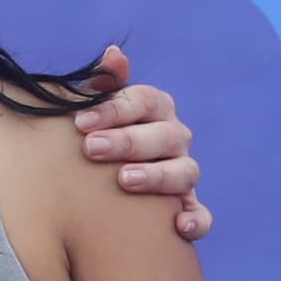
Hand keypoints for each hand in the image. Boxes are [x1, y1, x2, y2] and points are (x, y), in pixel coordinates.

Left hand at [75, 44, 215, 241]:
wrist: (107, 186)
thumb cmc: (101, 137)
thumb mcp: (98, 113)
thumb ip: (105, 86)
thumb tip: (113, 53)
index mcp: (156, 110)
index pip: (144, 101)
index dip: (113, 109)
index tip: (79, 122)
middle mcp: (175, 138)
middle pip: (163, 135)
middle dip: (127, 141)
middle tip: (91, 148)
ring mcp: (184, 173)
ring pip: (184, 172)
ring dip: (156, 176)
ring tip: (124, 180)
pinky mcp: (189, 208)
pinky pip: (201, 215)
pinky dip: (196, 220)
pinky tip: (178, 227)